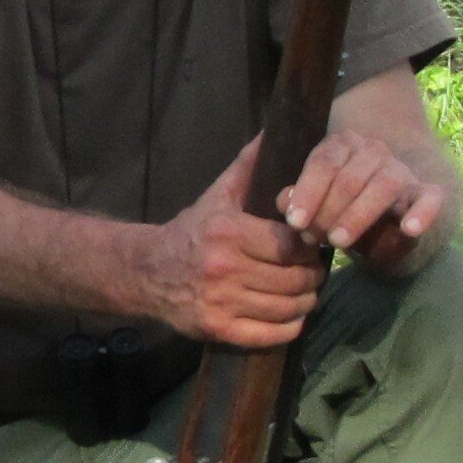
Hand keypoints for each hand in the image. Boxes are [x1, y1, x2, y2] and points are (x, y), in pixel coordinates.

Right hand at [134, 137, 321, 348]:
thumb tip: (275, 129)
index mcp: (229, 232)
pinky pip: (270, 334)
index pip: (290, 245)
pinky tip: (292, 316)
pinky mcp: (217, 329)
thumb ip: (249, 166)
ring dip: (305, 302)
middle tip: (314, 272)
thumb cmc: (193, 231)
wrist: (148, 271)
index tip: (312, 245)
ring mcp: (220, 302)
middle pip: (293, 279)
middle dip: (313, 276)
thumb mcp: (218, 194)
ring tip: (306, 292)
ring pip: (287, 307)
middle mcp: (224, 268)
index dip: (309, 247)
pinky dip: (290, 327)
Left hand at [275, 122, 453, 274]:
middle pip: (350, 176)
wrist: (376, 233)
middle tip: (312, 239)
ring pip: (384, 184)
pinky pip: (431, 197)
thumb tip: (286, 201)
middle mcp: (374, 151)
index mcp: (343, 145)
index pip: (324, 161)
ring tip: (338, 242)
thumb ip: (297, 202)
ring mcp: (402, 171)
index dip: (308, 192)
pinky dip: (423, 212)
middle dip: (328, 210)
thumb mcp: (313, 208)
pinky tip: (409, 229)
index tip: (294, 222)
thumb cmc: (335, 214)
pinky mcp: (427, 193)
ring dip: (358, 215)